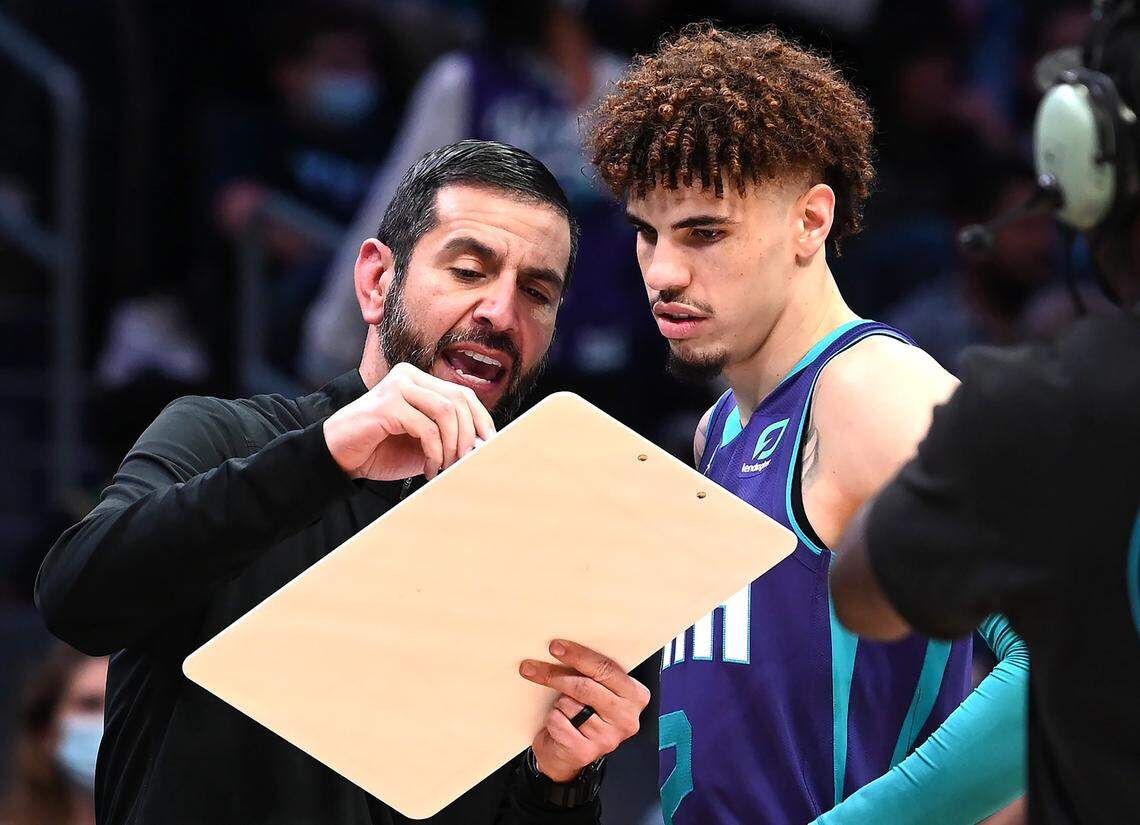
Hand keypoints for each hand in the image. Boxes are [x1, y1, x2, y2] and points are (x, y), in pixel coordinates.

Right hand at [323, 362, 495, 480]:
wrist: (339, 457)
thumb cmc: (381, 450)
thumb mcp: (424, 444)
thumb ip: (449, 438)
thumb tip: (485, 444)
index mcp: (419, 380)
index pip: (463, 394)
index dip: (481, 420)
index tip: (489, 446)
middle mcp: (409, 376)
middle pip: (459, 400)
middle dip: (468, 436)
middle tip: (466, 463)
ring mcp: (397, 386)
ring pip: (446, 411)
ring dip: (452, 446)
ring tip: (445, 468)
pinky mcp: (387, 404)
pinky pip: (426, 428)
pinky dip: (435, 452)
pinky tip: (429, 468)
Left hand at [520, 640, 650, 782]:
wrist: (569, 753)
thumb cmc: (583, 713)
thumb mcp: (597, 689)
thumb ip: (592, 672)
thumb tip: (561, 648)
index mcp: (635, 695)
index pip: (606, 668)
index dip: (578, 656)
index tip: (555, 647)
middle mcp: (627, 718)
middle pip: (585, 686)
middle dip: (555, 675)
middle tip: (531, 667)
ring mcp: (608, 738)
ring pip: (569, 704)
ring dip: (558, 704)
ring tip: (563, 710)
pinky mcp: (586, 752)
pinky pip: (559, 723)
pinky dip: (552, 719)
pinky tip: (558, 725)